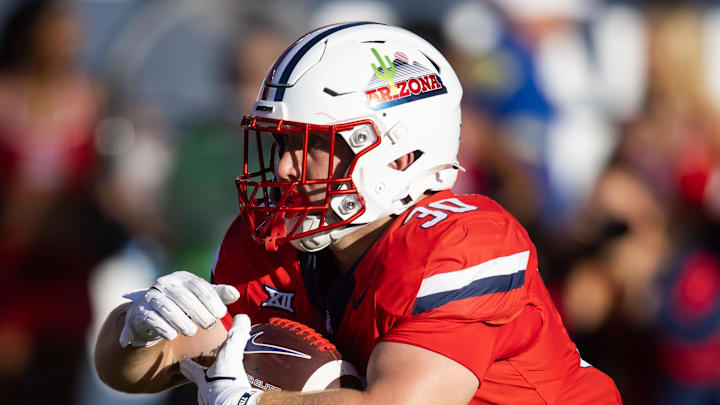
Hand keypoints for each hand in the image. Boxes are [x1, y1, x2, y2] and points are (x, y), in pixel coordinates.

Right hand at [119, 271, 239, 347]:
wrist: (150, 315)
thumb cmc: (181, 306)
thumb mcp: (199, 298)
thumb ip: (217, 295)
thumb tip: (235, 294)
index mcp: (182, 278)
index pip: (198, 285)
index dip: (211, 299)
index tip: (222, 314)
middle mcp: (165, 284)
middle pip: (183, 296)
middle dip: (198, 312)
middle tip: (210, 326)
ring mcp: (151, 297)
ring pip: (166, 307)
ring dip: (181, 321)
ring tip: (192, 332)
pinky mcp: (140, 312)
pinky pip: (152, 319)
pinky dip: (164, 328)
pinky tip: (173, 336)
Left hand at [181, 314, 262, 404]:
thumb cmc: (228, 387)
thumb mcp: (232, 356)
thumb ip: (235, 337)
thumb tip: (240, 319)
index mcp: (204, 380)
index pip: (190, 369)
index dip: (186, 363)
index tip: (182, 359)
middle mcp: (206, 394)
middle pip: (203, 384)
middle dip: (207, 376)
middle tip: (214, 371)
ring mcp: (215, 403)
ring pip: (214, 395)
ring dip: (220, 388)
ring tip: (232, 383)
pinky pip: (228, 401)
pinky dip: (232, 397)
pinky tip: (241, 394)